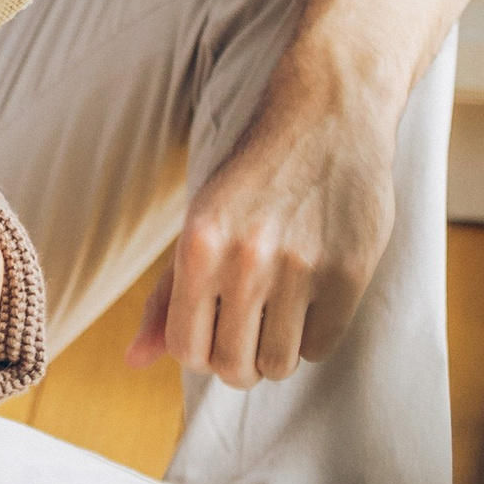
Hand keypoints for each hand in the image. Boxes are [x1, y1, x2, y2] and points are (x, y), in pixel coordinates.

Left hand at [132, 67, 396, 387]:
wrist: (327, 116)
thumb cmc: (253, 178)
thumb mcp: (199, 223)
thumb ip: (166, 294)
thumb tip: (134, 360)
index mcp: (199, 244)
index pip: (186, 349)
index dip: (199, 355)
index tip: (213, 336)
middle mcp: (246, 258)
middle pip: (234, 366)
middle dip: (238, 363)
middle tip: (248, 334)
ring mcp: (301, 267)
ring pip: (279, 364)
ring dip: (276, 352)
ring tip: (279, 316)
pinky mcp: (349, 273)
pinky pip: (322, 346)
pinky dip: (313, 336)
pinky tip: (311, 301)